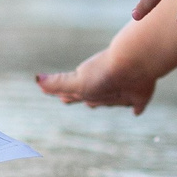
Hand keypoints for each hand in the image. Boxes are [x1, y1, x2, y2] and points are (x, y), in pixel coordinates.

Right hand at [36, 49, 156, 114]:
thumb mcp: (77, 82)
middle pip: (94, 96)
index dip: (69, 96)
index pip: (75, 93)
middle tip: (85, 101)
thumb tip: (37, 79)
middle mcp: (104, 88)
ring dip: (110, 101)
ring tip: (108, 103)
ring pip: (113, 99)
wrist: (134, 65)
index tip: (63, 98)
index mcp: (88, 86)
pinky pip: (137, 104)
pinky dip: (136, 108)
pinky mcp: (139, 95)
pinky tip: (137, 111)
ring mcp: (122, 91)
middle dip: (89, 98)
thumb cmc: (103, 74)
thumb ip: (58, 83)